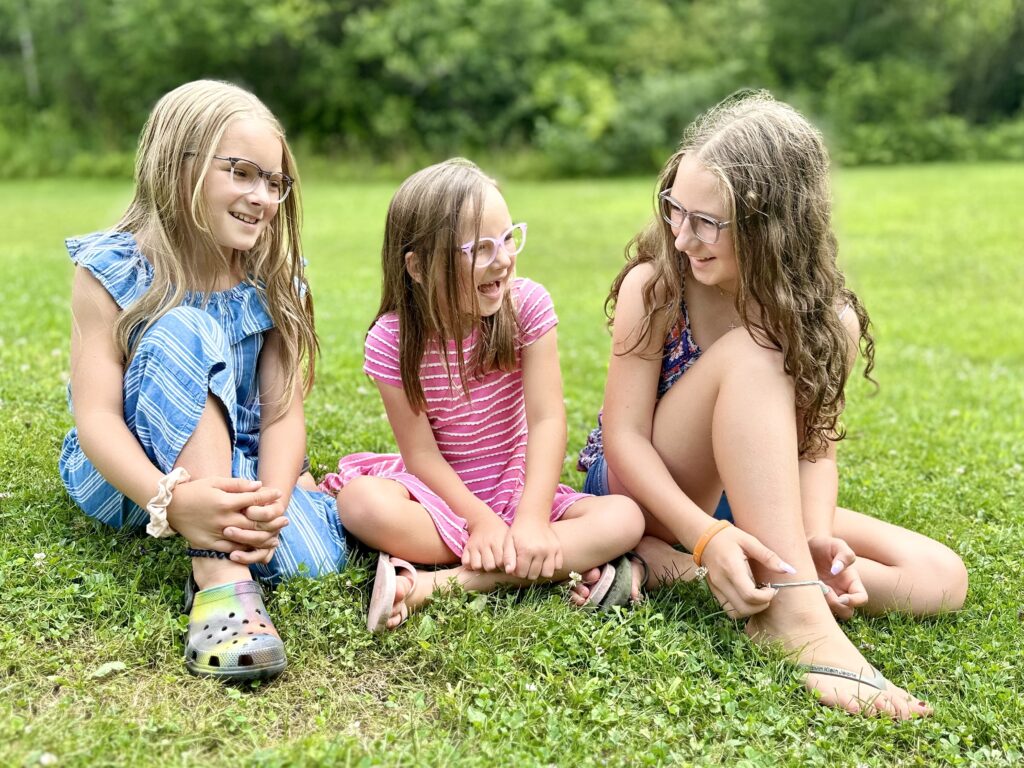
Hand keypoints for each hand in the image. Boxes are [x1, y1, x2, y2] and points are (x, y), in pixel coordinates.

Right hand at [167, 477, 285, 559]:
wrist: (170, 507)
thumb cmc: (195, 490)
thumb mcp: (215, 482)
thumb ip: (238, 485)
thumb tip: (259, 486)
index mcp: (225, 502)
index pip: (254, 500)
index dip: (268, 496)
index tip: (278, 494)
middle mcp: (223, 519)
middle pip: (254, 522)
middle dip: (272, 520)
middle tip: (285, 520)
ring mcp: (217, 533)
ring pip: (246, 538)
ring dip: (264, 538)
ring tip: (276, 537)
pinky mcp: (210, 543)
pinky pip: (232, 549)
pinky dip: (245, 549)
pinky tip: (255, 547)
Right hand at [462, 514, 508, 571]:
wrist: (484, 520)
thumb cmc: (500, 532)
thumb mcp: (508, 538)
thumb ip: (511, 552)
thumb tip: (513, 569)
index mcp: (497, 541)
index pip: (501, 562)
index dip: (504, 567)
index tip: (506, 565)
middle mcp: (485, 544)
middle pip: (489, 566)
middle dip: (494, 569)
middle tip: (496, 565)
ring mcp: (475, 546)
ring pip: (476, 566)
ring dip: (482, 568)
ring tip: (486, 564)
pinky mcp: (467, 548)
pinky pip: (465, 562)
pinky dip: (470, 565)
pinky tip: (477, 562)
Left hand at [504, 517, 562, 579]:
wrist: (533, 517)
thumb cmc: (518, 531)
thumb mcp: (508, 542)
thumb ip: (507, 557)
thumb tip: (509, 572)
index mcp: (526, 550)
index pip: (522, 574)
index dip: (517, 572)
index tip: (517, 565)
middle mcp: (540, 551)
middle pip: (534, 575)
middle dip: (527, 573)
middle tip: (525, 564)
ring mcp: (551, 550)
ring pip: (548, 573)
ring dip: (540, 572)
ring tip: (535, 564)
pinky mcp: (558, 548)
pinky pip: (558, 566)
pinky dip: (552, 566)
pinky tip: (545, 561)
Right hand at [700, 525, 794, 618]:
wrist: (704, 537)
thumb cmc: (729, 537)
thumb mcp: (750, 541)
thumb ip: (769, 557)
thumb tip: (789, 570)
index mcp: (732, 568)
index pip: (750, 595)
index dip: (766, 597)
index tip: (772, 588)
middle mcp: (722, 582)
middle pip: (743, 609)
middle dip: (761, 606)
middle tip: (767, 592)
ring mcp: (716, 588)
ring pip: (735, 612)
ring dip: (751, 609)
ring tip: (757, 595)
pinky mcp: (714, 591)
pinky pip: (729, 609)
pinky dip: (741, 607)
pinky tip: (747, 594)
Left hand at [807, 534, 867, 618]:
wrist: (804, 544)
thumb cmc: (824, 544)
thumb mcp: (837, 544)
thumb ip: (844, 555)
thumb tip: (837, 571)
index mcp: (851, 581)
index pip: (862, 599)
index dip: (855, 602)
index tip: (842, 597)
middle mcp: (841, 592)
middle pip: (847, 612)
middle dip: (837, 606)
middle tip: (824, 590)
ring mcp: (827, 596)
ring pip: (830, 613)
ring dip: (824, 606)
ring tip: (814, 587)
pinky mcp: (813, 598)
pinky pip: (815, 609)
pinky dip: (810, 604)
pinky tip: (804, 590)